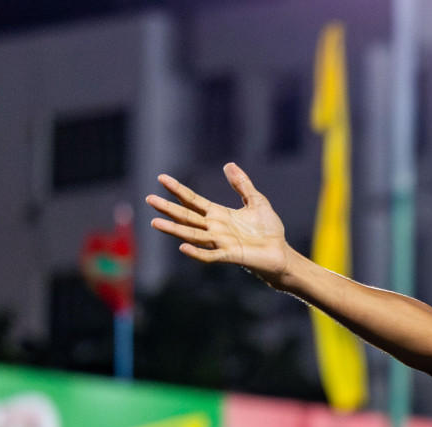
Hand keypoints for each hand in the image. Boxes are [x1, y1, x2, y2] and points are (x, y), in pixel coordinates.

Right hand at [147, 163, 291, 283]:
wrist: (282, 253)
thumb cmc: (269, 230)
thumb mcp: (256, 202)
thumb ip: (242, 185)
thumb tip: (229, 164)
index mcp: (219, 215)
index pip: (193, 200)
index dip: (178, 190)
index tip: (161, 178)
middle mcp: (215, 229)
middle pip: (187, 217)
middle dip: (168, 208)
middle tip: (149, 199)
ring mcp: (221, 243)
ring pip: (192, 235)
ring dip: (174, 230)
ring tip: (155, 223)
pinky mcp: (231, 256)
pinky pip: (210, 255)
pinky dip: (197, 253)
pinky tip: (183, 247)